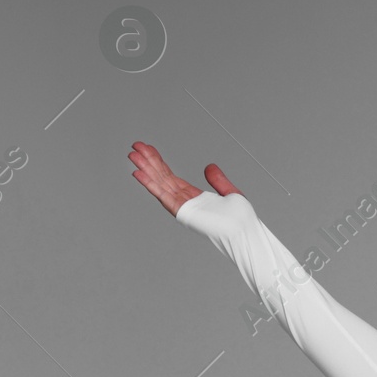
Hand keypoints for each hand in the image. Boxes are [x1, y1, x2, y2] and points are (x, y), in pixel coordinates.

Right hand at [128, 141, 244, 217]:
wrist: (245, 231)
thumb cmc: (241, 219)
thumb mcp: (230, 193)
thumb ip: (218, 180)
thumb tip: (209, 166)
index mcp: (194, 196)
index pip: (171, 176)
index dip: (158, 162)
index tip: (147, 148)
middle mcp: (186, 201)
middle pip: (162, 178)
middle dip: (148, 162)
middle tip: (135, 146)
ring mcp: (183, 207)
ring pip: (160, 184)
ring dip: (145, 170)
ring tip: (132, 155)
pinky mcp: (183, 212)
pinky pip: (163, 196)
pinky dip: (150, 185)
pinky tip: (138, 173)